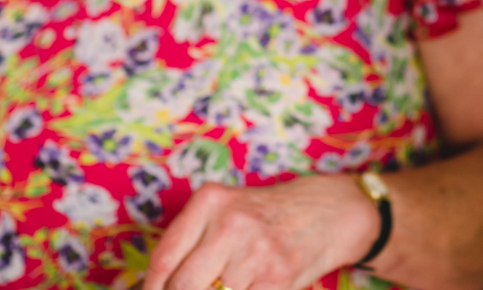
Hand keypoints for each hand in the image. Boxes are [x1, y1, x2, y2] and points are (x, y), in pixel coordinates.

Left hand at [142, 174, 377, 289]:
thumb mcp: (226, 210)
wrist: (330, 211)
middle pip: (182, 286)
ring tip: (238, 280)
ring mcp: (255, 253)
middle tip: (201, 286)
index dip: (152, 289)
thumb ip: (191, 244)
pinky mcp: (276, 278)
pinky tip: (253, 284)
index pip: (163, 260)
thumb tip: (154, 287)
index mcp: (210, 201)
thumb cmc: (268, 215)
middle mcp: (231, 223)